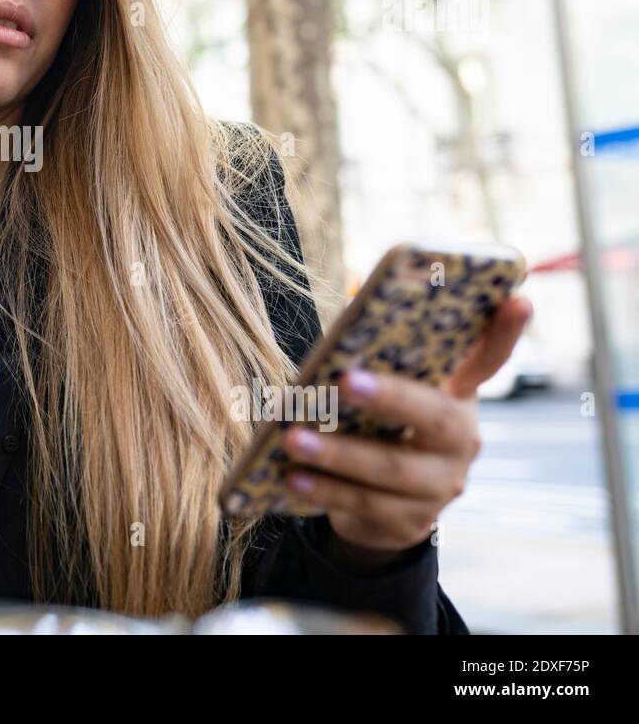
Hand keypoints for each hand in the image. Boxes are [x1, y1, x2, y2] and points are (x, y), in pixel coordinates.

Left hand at [280, 295, 533, 565]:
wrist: (376, 509)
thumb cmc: (374, 426)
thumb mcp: (379, 387)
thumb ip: (372, 345)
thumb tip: (355, 289)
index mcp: (455, 395)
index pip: (489, 360)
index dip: (505, 333)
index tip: (518, 298)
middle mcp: (460, 440)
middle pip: (433, 417)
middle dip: (388, 397)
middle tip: (343, 380)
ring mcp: (439, 486)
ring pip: (391, 469)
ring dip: (338, 453)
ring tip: (293, 438)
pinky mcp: (410, 521)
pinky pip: (365, 505)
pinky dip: (325, 490)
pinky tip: (293, 477)